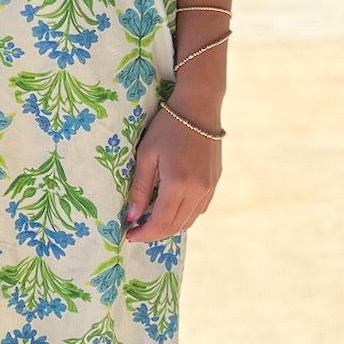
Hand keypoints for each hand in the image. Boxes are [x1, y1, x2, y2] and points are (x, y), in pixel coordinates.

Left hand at [122, 101, 221, 242]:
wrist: (199, 108)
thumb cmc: (167, 127)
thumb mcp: (146, 155)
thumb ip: (140, 188)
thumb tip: (132, 217)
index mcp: (178, 184)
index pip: (160, 223)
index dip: (144, 234)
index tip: (129, 235)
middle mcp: (197, 191)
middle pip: (175, 226)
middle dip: (154, 233)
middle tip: (137, 230)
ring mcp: (209, 188)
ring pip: (189, 221)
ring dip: (169, 226)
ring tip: (151, 220)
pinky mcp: (214, 183)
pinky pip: (199, 209)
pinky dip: (184, 215)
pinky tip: (170, 207)